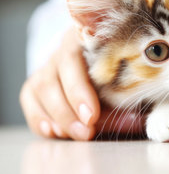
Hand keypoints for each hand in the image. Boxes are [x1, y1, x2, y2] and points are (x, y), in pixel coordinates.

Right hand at [20, 28, 143, 139]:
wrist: (102, 62)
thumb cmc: (119, 68)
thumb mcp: (125, 76)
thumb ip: (127, 97)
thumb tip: (135, 121)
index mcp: (87, 39)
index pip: (75, 57)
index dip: (80, 89)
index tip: (91, 115)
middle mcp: (63, 48)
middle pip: (56, 75)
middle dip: (69, 109)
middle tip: (86, 131)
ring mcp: (48, 64)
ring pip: (41, 87)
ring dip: (58, 116)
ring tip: (76, 134)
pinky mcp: (36, 82)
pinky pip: (29, 98)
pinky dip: (38, 117)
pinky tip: (53, 131)